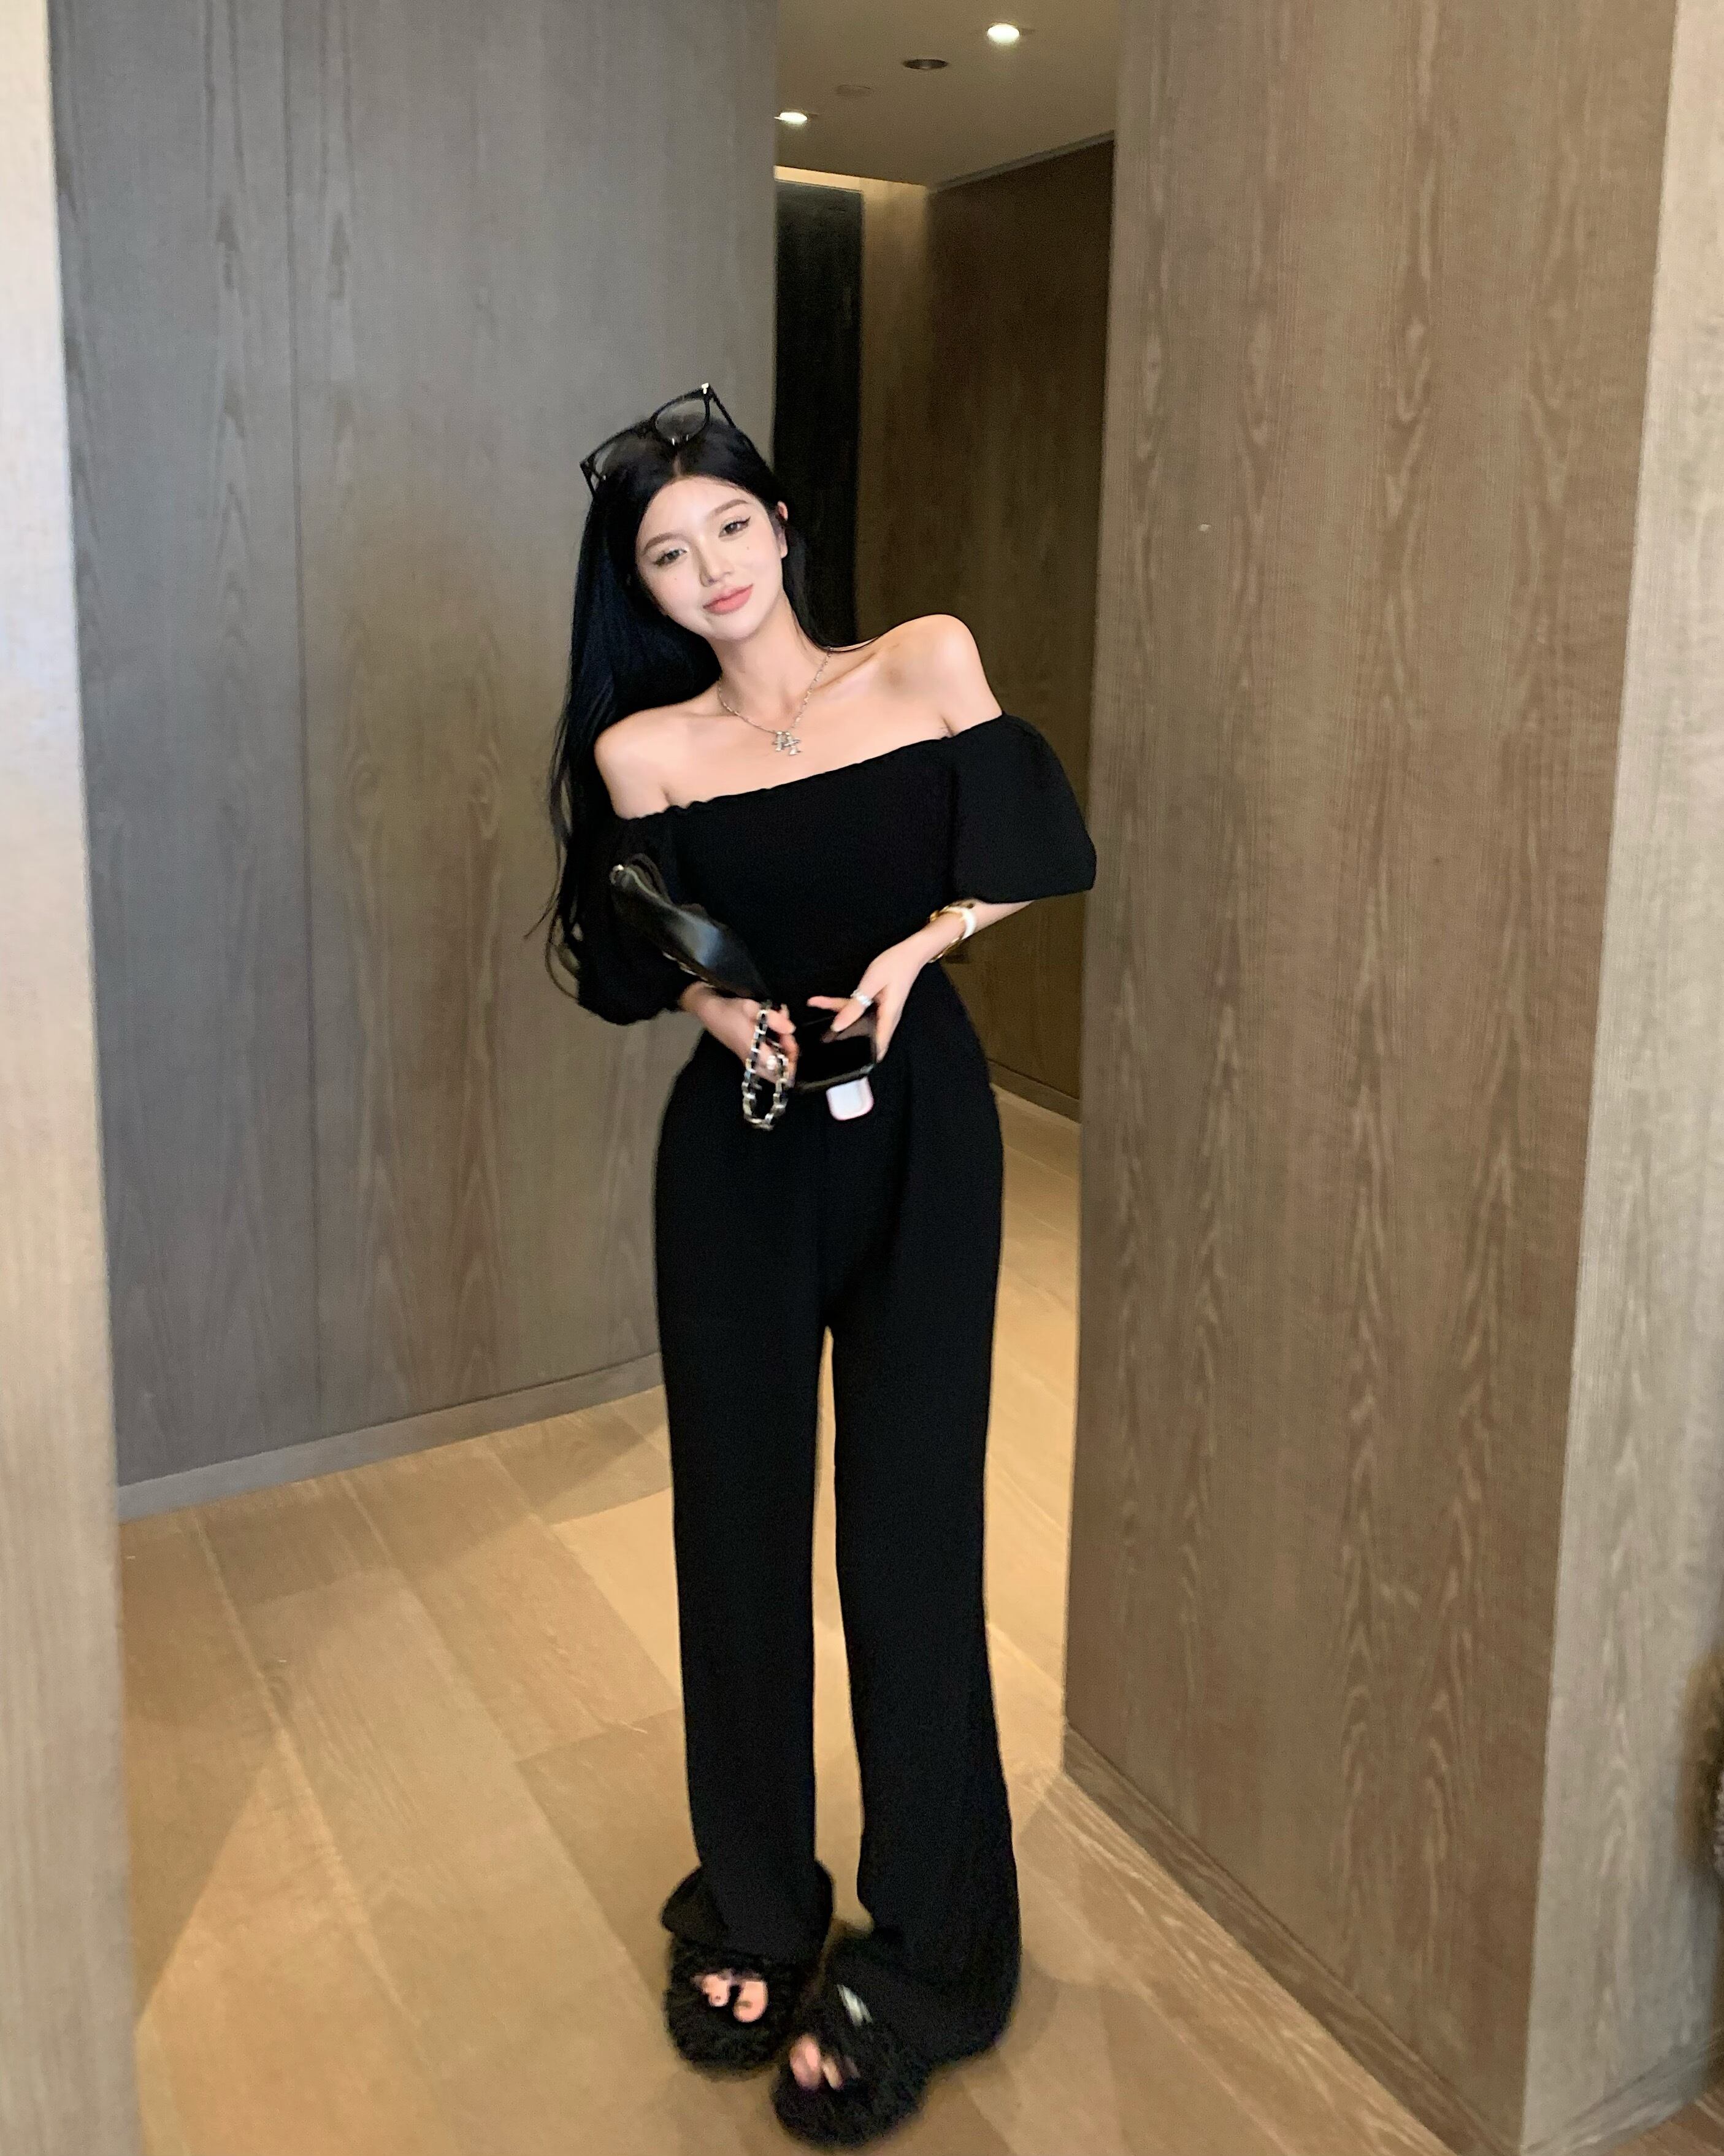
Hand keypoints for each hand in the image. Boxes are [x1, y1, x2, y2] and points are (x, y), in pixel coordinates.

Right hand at [687, 985, 797, 1079]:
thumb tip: (791, 1029)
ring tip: (781, 1031)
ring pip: (773, 1069)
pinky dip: (776, 1050)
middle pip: (778, 1075)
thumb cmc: (730, 1010)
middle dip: (789, 1058)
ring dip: (783, 1053)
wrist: (710, 1011)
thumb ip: (773, 1019)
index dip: (791, 1060)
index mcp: (753, 1051)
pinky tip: (775, 1032)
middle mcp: (752, 1061)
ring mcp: (750, 1060)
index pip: (779, 1070)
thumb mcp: (752, 1007)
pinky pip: (767, 1062)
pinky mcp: (749, 1056)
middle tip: (787, 1036)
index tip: (790, 1040)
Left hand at [807, 926, 951, 1060]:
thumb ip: (855, 1006)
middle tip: (823, 1041)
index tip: (845, 1065)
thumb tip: (839, 1025)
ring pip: (857, 1021)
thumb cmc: (895, 965)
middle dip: (844, 1039)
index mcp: (887, 1018)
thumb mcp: (871, 984)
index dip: (863, 1059)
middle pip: (863, 1036)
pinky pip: (858, 1009)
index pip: (875, 1047)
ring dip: (838, 1019)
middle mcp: (886, 1019)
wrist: (910, 952)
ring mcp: (881, 1012)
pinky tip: (824, 1002)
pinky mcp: (877, 1004)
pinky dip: (843, 1007)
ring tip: (816, 1014)